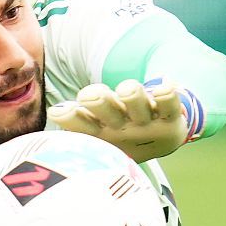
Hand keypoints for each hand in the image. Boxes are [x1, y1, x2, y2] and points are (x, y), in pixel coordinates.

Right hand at [47, 78, 191, 162]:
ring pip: (137, 105)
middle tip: (89, 95)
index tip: (59, 111)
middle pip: (108, 113)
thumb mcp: (97, 129)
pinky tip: (165, 85)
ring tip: (128, 90)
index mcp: (100, 132)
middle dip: (98, 102)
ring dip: (132, 95)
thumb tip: (56, 113)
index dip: (69, 119)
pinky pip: (170, 104)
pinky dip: (167, 94)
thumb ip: (77, 119)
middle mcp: (122, 129)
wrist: (160, 140)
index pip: (81, 126)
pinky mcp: (170, 116)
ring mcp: (146, 123)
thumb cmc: (118, 130)